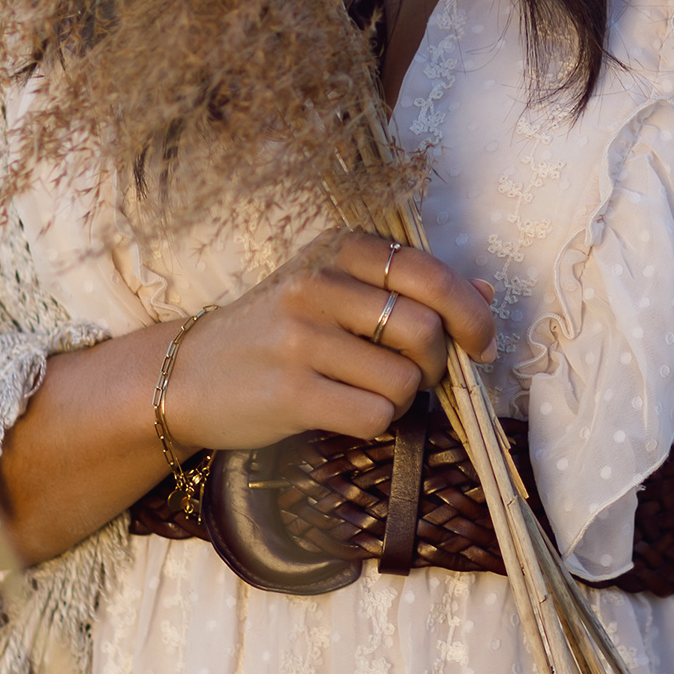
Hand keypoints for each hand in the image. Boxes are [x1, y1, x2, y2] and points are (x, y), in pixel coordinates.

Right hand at [160, 230, 494, 457]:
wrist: (187, 374)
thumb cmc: (274, 333)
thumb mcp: (334, 292)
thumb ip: (407, 288)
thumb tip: (486, 291)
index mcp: (336, 250)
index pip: (431, 275)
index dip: (472, 314)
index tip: (482, 344)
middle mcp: (318, 284)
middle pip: (426, 331)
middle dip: (438, 365)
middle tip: (420, 377)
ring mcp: (301, 337)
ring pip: (404, 381)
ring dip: (403, 400)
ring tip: (370, 394)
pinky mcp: (290, 391)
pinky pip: (375, 417)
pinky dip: (376, 424)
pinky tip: (347, 413)